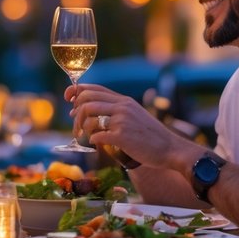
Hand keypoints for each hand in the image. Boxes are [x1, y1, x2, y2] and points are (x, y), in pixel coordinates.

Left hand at [69, 83, 187, 167]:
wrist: (170, 149)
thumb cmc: (150, 135)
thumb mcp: (135, 115)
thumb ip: (116, 111)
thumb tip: (91, 113)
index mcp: (124, 100)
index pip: (94, 88)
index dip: (76, 91)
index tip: (68, 99)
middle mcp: (122, 107)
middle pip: (86, 100)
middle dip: (75, 113)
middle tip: (75, 125)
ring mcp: (122, 121)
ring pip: (89, 116)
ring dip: (81, 127)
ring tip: (82, 135)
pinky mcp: (122, 137)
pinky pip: (96, 135)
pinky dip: (92, 139)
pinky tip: (95, 143)